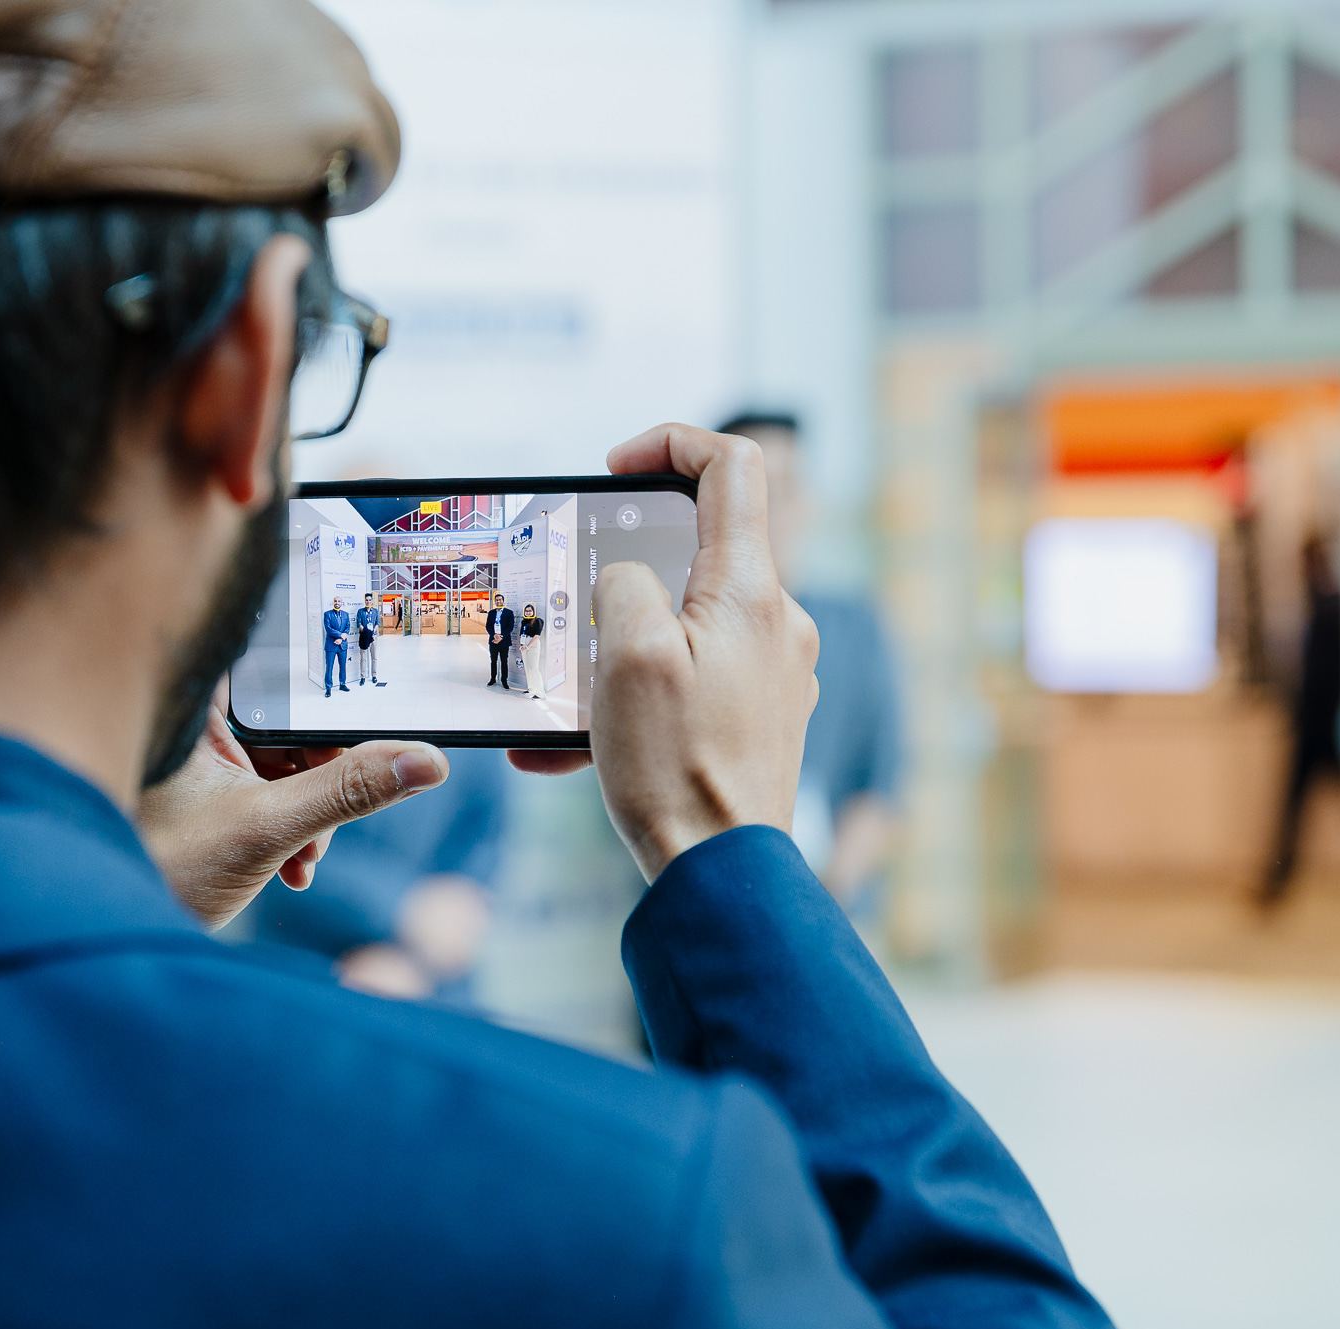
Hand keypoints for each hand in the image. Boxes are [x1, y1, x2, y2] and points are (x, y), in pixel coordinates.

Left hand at [137, 686, 447, 928]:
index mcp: (198, 707)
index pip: (278, 672)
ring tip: (302, 856)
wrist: (114, 934)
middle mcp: (198, 729)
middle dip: (321, 778)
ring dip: (310, 815)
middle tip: (327, 818)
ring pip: (287, 769)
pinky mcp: (212, 806)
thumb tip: (424, 760)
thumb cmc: (163, 869)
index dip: (323, 698)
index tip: (358, 731)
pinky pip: (270, 799)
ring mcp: (205, 769)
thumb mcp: (270, 827)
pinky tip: (290, 870)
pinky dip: (289, 833)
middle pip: (293, 727)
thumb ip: (348, 790)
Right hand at [590, 424, 819, 879]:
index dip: (670, 444)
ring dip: (615, 650)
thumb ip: (624, 583)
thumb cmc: (675, 767)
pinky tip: (568, 749)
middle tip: (574, 600)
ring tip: (563, 696)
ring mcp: (772, 672)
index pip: (732, 466)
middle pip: (701, 548)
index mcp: (750, 589)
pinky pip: (687, 682)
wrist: (718, 874)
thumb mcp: (627, 653)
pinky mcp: (758, 717)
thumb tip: (629, 579)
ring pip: (684, 625)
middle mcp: (776, 622)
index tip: (615, 469)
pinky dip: (632, 700)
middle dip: (624, 568)